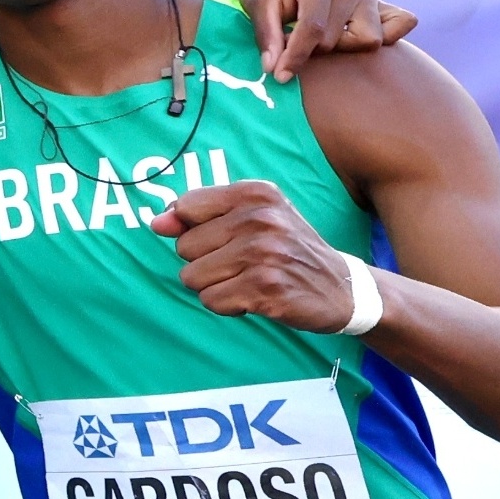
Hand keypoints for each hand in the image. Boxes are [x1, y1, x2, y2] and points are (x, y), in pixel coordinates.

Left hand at [148, 175, 362, 331]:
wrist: (344, 287)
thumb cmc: (288, 249)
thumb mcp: (254, 217)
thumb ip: (201, 214)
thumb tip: (156, 223)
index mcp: (255, 193)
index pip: (186, 207)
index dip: (193, 230)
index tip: (221, 239)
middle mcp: (260, 218)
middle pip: (184, 247)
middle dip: (205, 262)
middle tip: (243, 264)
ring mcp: (264, 254)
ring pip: (192, 277)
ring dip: (215, 286)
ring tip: (248, 280)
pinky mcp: (266, 289)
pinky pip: (211, 300)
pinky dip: (227, 305)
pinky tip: (255, 298)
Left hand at [232, 0, 413, 79]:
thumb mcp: (257, 3)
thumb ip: (266, 35)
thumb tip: (273, 68)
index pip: (314, 29)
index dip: (296, 57)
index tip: (281, 75)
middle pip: (339, 40)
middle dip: (313, 50)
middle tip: (293, 43)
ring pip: (369, 40)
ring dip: (343, 47)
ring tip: (319, 39)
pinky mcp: (380, 3)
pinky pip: (399, 25)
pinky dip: (386, 36)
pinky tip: (355, 38)